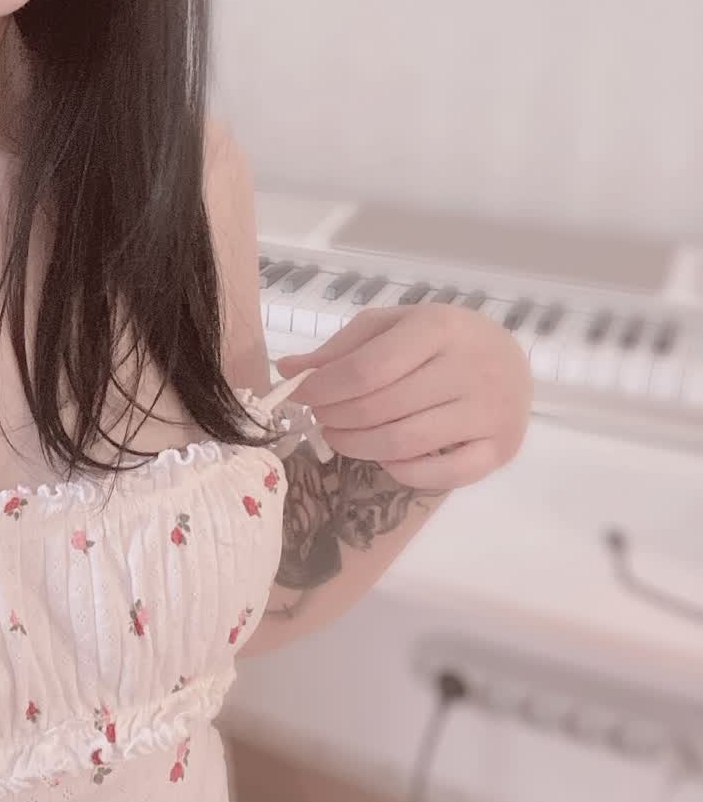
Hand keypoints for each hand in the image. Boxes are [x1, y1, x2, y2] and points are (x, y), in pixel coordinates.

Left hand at [274, 304, 533, 489]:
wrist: (513, 358)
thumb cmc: (442, 338)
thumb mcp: (393, 325)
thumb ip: (342, 347)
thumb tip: (288, 370)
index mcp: (438, 328)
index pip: (367, 368)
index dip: (325, 388)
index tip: (302, 394)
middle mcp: (469, 369)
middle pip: (381, 408)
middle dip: (336, 417)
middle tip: (319, 417)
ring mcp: (490, 412)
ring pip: (405, 443)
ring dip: (357, 446)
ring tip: (338, 436)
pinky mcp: (501, 449)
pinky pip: (442, 475)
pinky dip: (402, 471)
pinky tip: (383, 457)